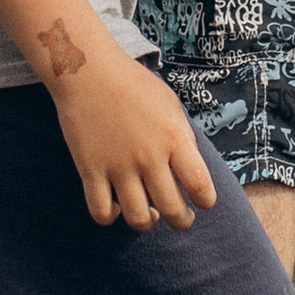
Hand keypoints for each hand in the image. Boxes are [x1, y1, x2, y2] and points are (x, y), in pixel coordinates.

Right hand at [46, 42, 219, 228]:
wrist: (89, 71)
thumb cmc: (134, 85)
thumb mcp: (170, 105)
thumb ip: (182, 138)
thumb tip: (189, 171)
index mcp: (174, 138)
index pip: (200, 186)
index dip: (205, 201)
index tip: (202, 201)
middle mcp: (148, 157)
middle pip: (172, 210)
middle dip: (181, 220)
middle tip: (181, 217)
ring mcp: (118, 166)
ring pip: (138, 219)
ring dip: (147, 223)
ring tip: (149, 214)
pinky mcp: (90, 170)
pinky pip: (101, 211)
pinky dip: (111, 217)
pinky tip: (117, 206)